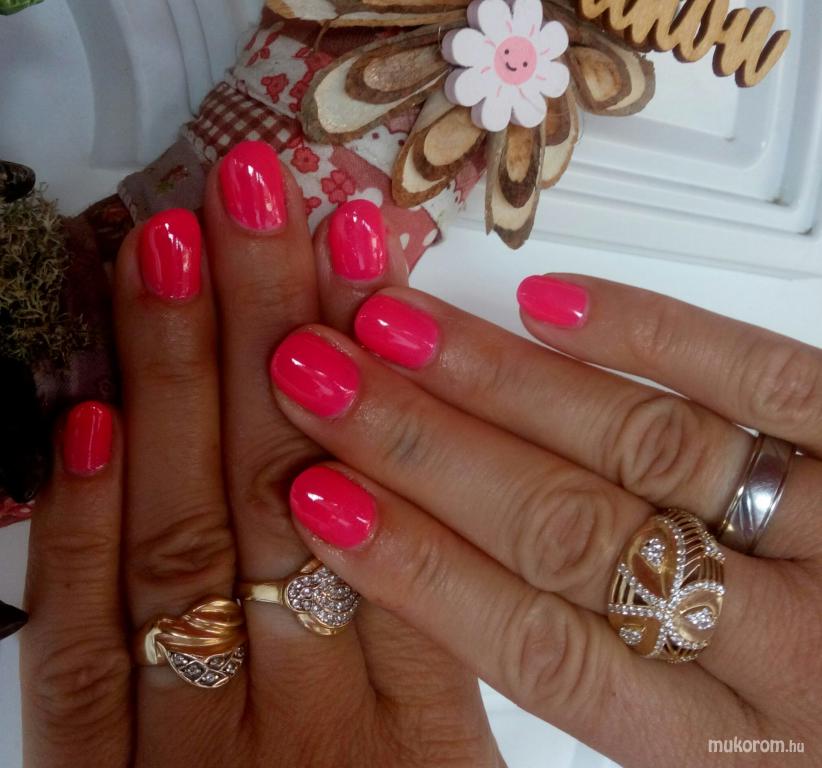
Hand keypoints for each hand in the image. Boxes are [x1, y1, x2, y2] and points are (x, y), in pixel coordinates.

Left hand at [19, 142, 498, 766]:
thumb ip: (434, 653)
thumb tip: (397, 486)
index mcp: (419, 747)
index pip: (397, 511)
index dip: (375, 369)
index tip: (360, 258)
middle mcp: (305, 741)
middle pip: (288, 493)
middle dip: (273, 328)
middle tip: (262, 205)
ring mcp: (190, 762)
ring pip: (184, 544)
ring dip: (175, 385)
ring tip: (175, 254)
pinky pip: (82, 653)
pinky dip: (81, 527)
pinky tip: (87, 413)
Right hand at [269, 262, 821, 764]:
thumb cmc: (820, 725)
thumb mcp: (714, 757)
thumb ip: (607, 679)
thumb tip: (454, 581)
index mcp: (727, 748)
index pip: (534, 647)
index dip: (415, 569)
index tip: (317, 500)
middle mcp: (788, 649)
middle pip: (565, 530)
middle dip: (423, 449)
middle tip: (321, 378)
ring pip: (643, 446)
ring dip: (503, 382)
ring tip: (394, 330)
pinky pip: (768, 379)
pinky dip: (654, 334)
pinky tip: (551, 303)